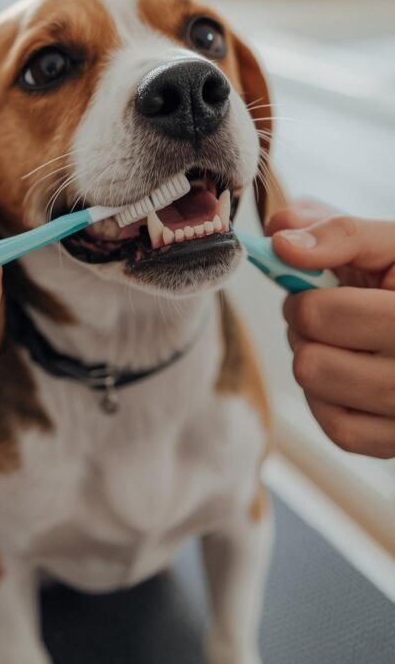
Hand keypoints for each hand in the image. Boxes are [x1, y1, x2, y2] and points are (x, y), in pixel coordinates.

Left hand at [266, 203, 394, 458]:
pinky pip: (341, 431)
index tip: (316, 285)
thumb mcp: (390, 243)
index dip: (303, 297)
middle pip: (311, 363)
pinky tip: (348, 372)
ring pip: (320, 394)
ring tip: (340, 340)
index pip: (320, 317)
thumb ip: (339, 232)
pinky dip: (331, 399)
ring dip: (315, 360)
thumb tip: (281, 240)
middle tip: (327, 312)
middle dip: (305, 328)